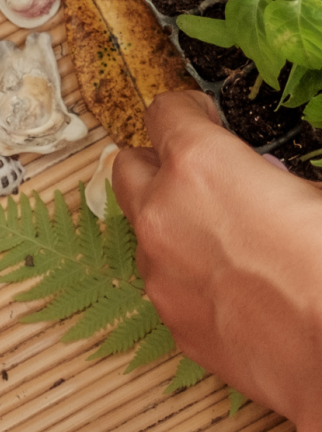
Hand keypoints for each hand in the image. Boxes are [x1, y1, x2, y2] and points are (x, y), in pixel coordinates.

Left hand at [113, 90, 321, 431]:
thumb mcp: (315, 192)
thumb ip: (271, 173)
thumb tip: (263, 176)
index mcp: (199, 165)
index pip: (164, 112)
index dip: (188, 110)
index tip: (205, 118)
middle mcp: (161, 213)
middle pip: (129, 167)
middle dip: (159, 164)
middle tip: (200, 175)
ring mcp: (159, 272)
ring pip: (142, 229)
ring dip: (170, 223)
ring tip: (224, 239)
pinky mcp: (171, 321)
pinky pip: (165, 282)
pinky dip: (186, 274)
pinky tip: (233, 287)